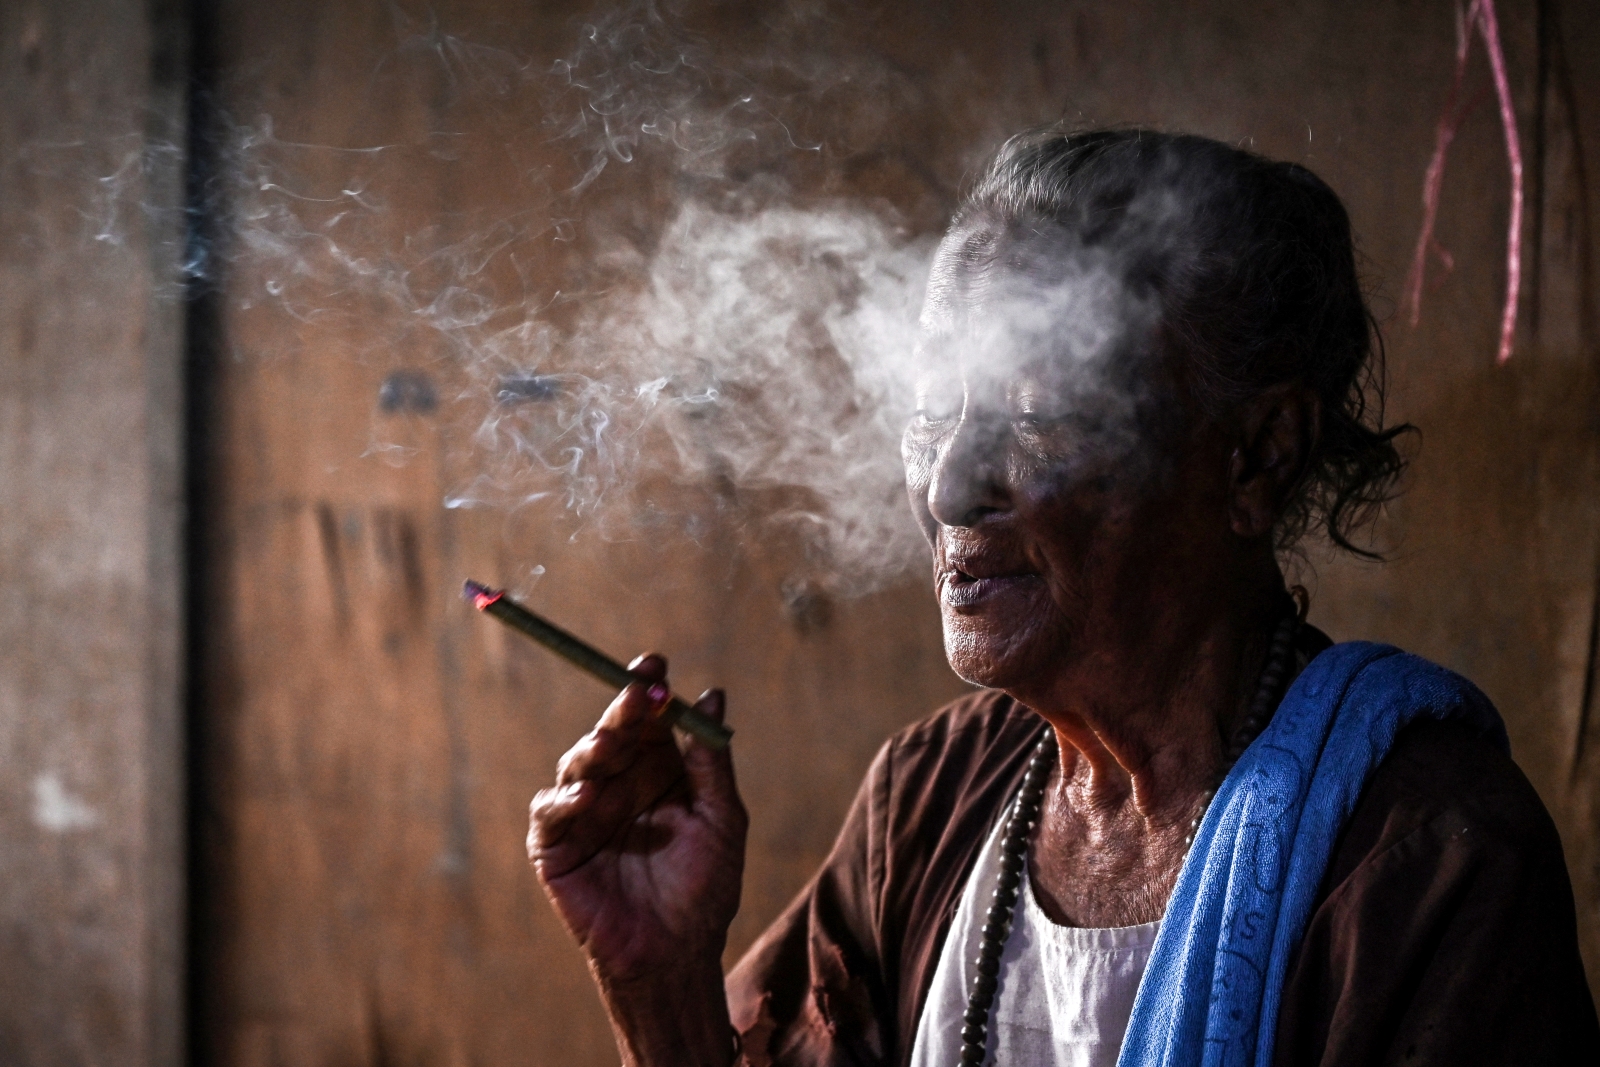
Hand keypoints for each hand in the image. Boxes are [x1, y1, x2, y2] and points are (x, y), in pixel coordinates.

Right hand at [530, 653, 746, 986]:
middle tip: (636, 691)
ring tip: (611, 742)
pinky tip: (590, 796)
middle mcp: (617, 784)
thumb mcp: (721, 819)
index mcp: (656, 771)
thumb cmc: (705, 888)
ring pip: (578, 764)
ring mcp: (583, 813)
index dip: (647, 690)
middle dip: (621, 710)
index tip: (656, 665)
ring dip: (594, 749)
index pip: (647, 720)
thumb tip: (714, 696)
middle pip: (611, 732)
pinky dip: (566, 801)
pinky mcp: (555, 847)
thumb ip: (711, 762)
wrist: (677, 953)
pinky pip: (551, 814)